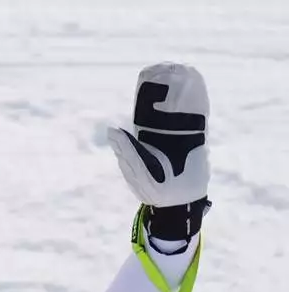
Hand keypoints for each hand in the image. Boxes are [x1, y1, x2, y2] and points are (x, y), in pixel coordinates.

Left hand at [107, 62, 209, 207]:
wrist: (178, 204)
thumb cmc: (153, 190)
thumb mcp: (136, 170)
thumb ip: (127, 150)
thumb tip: (112, 129)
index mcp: (144, 140)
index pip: (145, 112)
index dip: (148, 95)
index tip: (149, 76)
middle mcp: (162, 136)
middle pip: (165, 107)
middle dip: (168, 88)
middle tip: (172, 68)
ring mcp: (180, 137)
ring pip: (182, 110)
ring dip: (185, 92)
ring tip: (186, 73)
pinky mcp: (197, 140)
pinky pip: (197, 119)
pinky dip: (199, 104)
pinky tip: (199, 90)